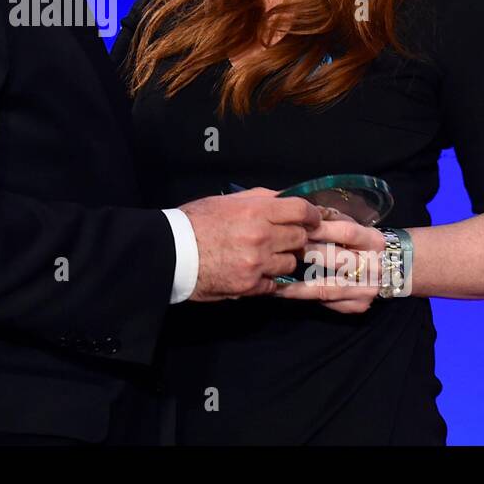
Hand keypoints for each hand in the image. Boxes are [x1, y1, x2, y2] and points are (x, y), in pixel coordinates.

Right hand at [180, 188, 320, 300]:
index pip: (300, 210)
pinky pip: (274, 283)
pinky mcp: (250, 285)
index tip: (312, 219)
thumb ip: (259, 198)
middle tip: (283, 238)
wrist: (172, 252)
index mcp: (256, 211)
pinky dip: (267, 279)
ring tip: (263, 256)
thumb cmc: (196, 222)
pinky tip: (253, 272)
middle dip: (295, 237)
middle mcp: (261, 236)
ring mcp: (257, 263)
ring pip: (290, 262)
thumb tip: (284, 198)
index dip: (311, 214)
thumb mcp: (226, 200)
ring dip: (282, 259)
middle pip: (300, 238)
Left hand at [275, 208, 384, 313]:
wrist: (393, 269)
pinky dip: (304, 298)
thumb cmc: (362, 241)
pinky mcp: (359, 305)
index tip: (293, 224)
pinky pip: (328, 303)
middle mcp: (373, 266)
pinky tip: (283, 293)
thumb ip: (331, 218)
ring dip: (296, 285)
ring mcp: (367, 289)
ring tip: (272, 279)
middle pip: (334, 259)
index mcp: (373, 240)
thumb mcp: (353, 225)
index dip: (320, 228)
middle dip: (304, 253)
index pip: (345, 232)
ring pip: (326, 288)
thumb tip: (303, 208)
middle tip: (276, 249)